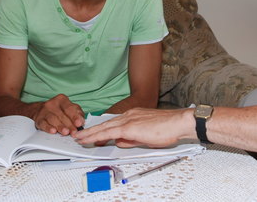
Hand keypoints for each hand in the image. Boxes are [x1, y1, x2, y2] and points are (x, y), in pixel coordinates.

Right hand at [33, 94, 84, 135]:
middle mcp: (53, 104)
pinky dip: (48, 128)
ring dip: (60, 126)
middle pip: (62, 115)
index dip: (75, 116)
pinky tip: (53, 131)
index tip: (79, 124)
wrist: (40, 110)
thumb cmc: (58, 110)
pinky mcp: (39, 119)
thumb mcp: (69, 108)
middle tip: (74, 132)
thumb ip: (77, 113)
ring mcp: (44, 111)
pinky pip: (43, 123)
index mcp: (62, 99)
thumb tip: (82, 121)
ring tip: (65, 132)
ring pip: (53, 119)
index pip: (70, 108)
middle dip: (69, 124)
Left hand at [75, 107, 193, 147]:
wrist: (178, 122)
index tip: (90, 133)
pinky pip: (110, 132)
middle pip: (105, 124)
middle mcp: (129, 115)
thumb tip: (120, 142)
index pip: (112, 124)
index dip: (100, 129)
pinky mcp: (130, 127)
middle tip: (78, 135)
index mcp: (133, 116)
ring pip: (104, 128)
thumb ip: (132, 138)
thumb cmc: (168, 128)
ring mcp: (128, 120)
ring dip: (90, 133)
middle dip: (90, 131)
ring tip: (79, 138)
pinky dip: (98, 136)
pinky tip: (90, 139)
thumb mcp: (146, 136)